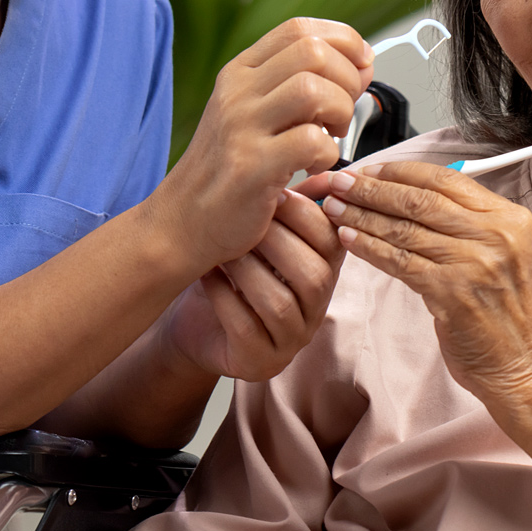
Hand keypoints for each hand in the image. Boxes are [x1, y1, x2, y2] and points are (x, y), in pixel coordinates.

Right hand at [160, 18, 373, 266]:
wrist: (182, 221)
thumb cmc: (230, 169)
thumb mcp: (256, 113)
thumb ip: (303, 85)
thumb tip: (362, 64)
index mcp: (241, 72)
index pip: (299, 29)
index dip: (343, 42)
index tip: (360, 67)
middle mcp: (237, 91)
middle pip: (312, 52)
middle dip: (347, 79)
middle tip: (342, 113)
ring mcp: (241, 127)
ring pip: (313, 90)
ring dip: (340, 113)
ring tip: (331, 136)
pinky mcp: (250, 167)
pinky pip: (310, 142)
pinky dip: (328, 154)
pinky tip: (313, 166)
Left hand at [160, 188, 345, 380]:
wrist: (197, 323)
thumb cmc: (234, 273)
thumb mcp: (263, 235)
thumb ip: (293, 207)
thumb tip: (325, 167)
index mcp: (325, 273)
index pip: (334, 244)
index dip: (306, 216)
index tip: (271, 193)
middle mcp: (316, 310)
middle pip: (314, 276)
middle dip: (275, 242)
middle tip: (243, 220)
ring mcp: (291, 340)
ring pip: (281, 304)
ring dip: (248, 271)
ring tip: (223, 251)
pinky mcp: (261, 363)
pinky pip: (247, 329)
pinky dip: (225, 298)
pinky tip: (208, 278)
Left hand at [316, 162, 531, 402]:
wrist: (522, 365)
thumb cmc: (504, 313)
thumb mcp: (501, 253)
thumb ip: (466, 222)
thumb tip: (409, 194)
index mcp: (509, 217)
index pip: (446, 179)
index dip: (400, 171)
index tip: (369, 169)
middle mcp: (495, 234)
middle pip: (420, 199)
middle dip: (373, 188)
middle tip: (340, 182)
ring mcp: (474, 263)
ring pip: (405, 228)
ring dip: (363, 215)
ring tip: (334, 208)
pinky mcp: (452, 293)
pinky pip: (400, 261)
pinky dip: (370, 247)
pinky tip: (349, 239)